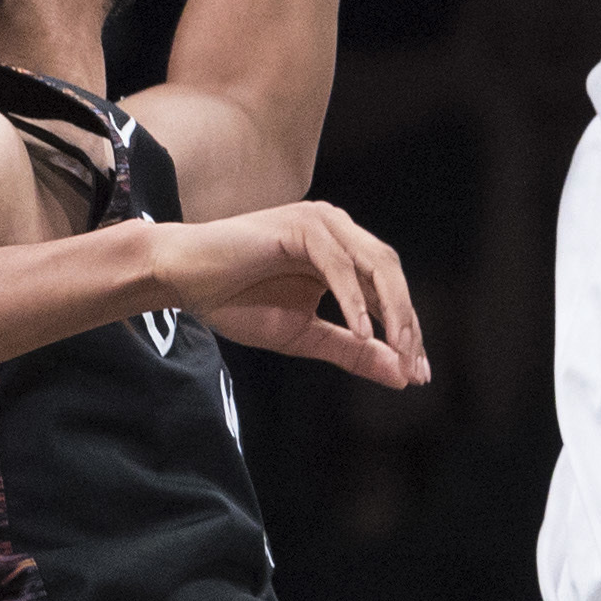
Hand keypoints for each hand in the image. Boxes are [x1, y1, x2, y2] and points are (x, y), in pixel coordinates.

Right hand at [154, 202, 430, 389]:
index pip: (388, 291)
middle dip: (407, 323)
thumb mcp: (303, 335)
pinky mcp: (300, 225)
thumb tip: (400, 377)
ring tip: (397, 352)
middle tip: (414, 366)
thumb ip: (351, 350)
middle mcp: (339, 231)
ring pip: (374, 264)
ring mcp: (321, 223)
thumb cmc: (236, 301)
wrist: (182, 278)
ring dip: (391, 311)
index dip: (407, 331)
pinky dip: (352, 299)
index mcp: (343, 252)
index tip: (417, 374)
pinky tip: (361, 331)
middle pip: (391, 274)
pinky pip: (337, 264)